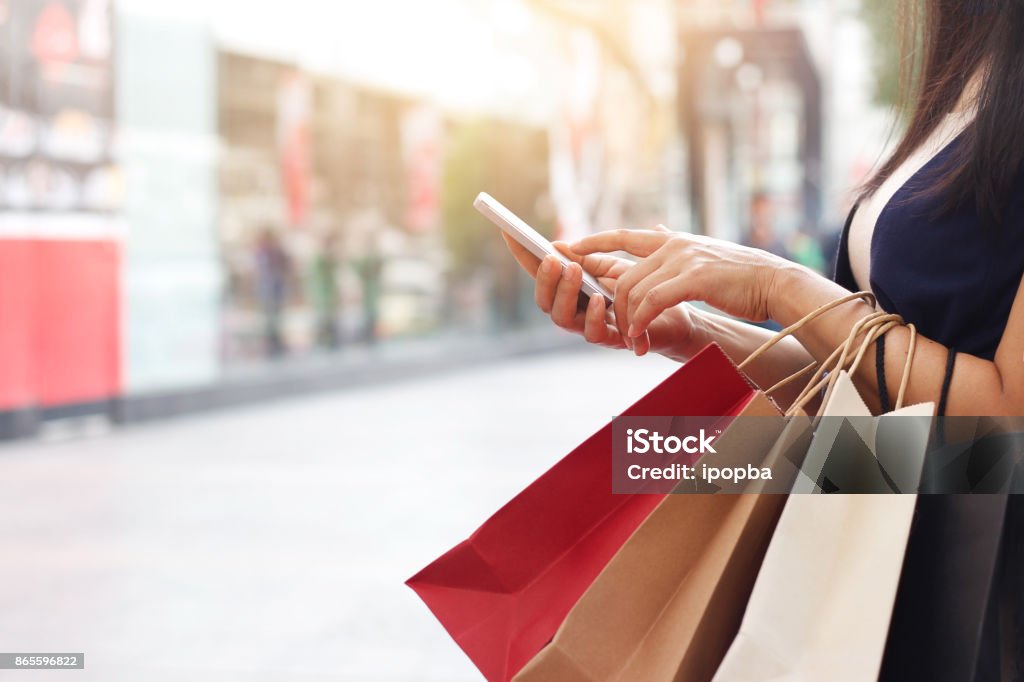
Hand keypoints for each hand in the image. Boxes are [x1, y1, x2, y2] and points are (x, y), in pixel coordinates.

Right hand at [500, 232, 697, 356]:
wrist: (678, 310)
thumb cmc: (644, 285)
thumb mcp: (616, 265)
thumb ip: (591, 256)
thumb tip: (560, 245)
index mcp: (572, 289)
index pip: (542, 274)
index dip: (524, 256)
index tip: (510, 233)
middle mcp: (575, 311)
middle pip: (544, 301)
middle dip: (544, 279)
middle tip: (551, 258)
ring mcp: (590, 327)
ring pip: (561, 318)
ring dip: (565, 293)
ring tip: (574, 271)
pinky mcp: (613, 340)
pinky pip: (594, 334)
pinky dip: (594, 315)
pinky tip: (599, 299)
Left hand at [569, 227, 793, 342]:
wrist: (774, 282)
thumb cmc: (740, 276)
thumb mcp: (702, 253)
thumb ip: (675, 246)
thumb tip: (656, 229)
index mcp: (672, 241)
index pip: (622, 236)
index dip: (592, 242)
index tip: (565, 247)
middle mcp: (673, 246)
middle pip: (623, 275)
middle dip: (612, 306)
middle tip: (616, 330)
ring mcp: (682, 260)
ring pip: (634, 290)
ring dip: (628, 321)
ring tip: (633, 341)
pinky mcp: (693, 279)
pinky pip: (652, 302)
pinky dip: (641, 321)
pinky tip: (640, 337)